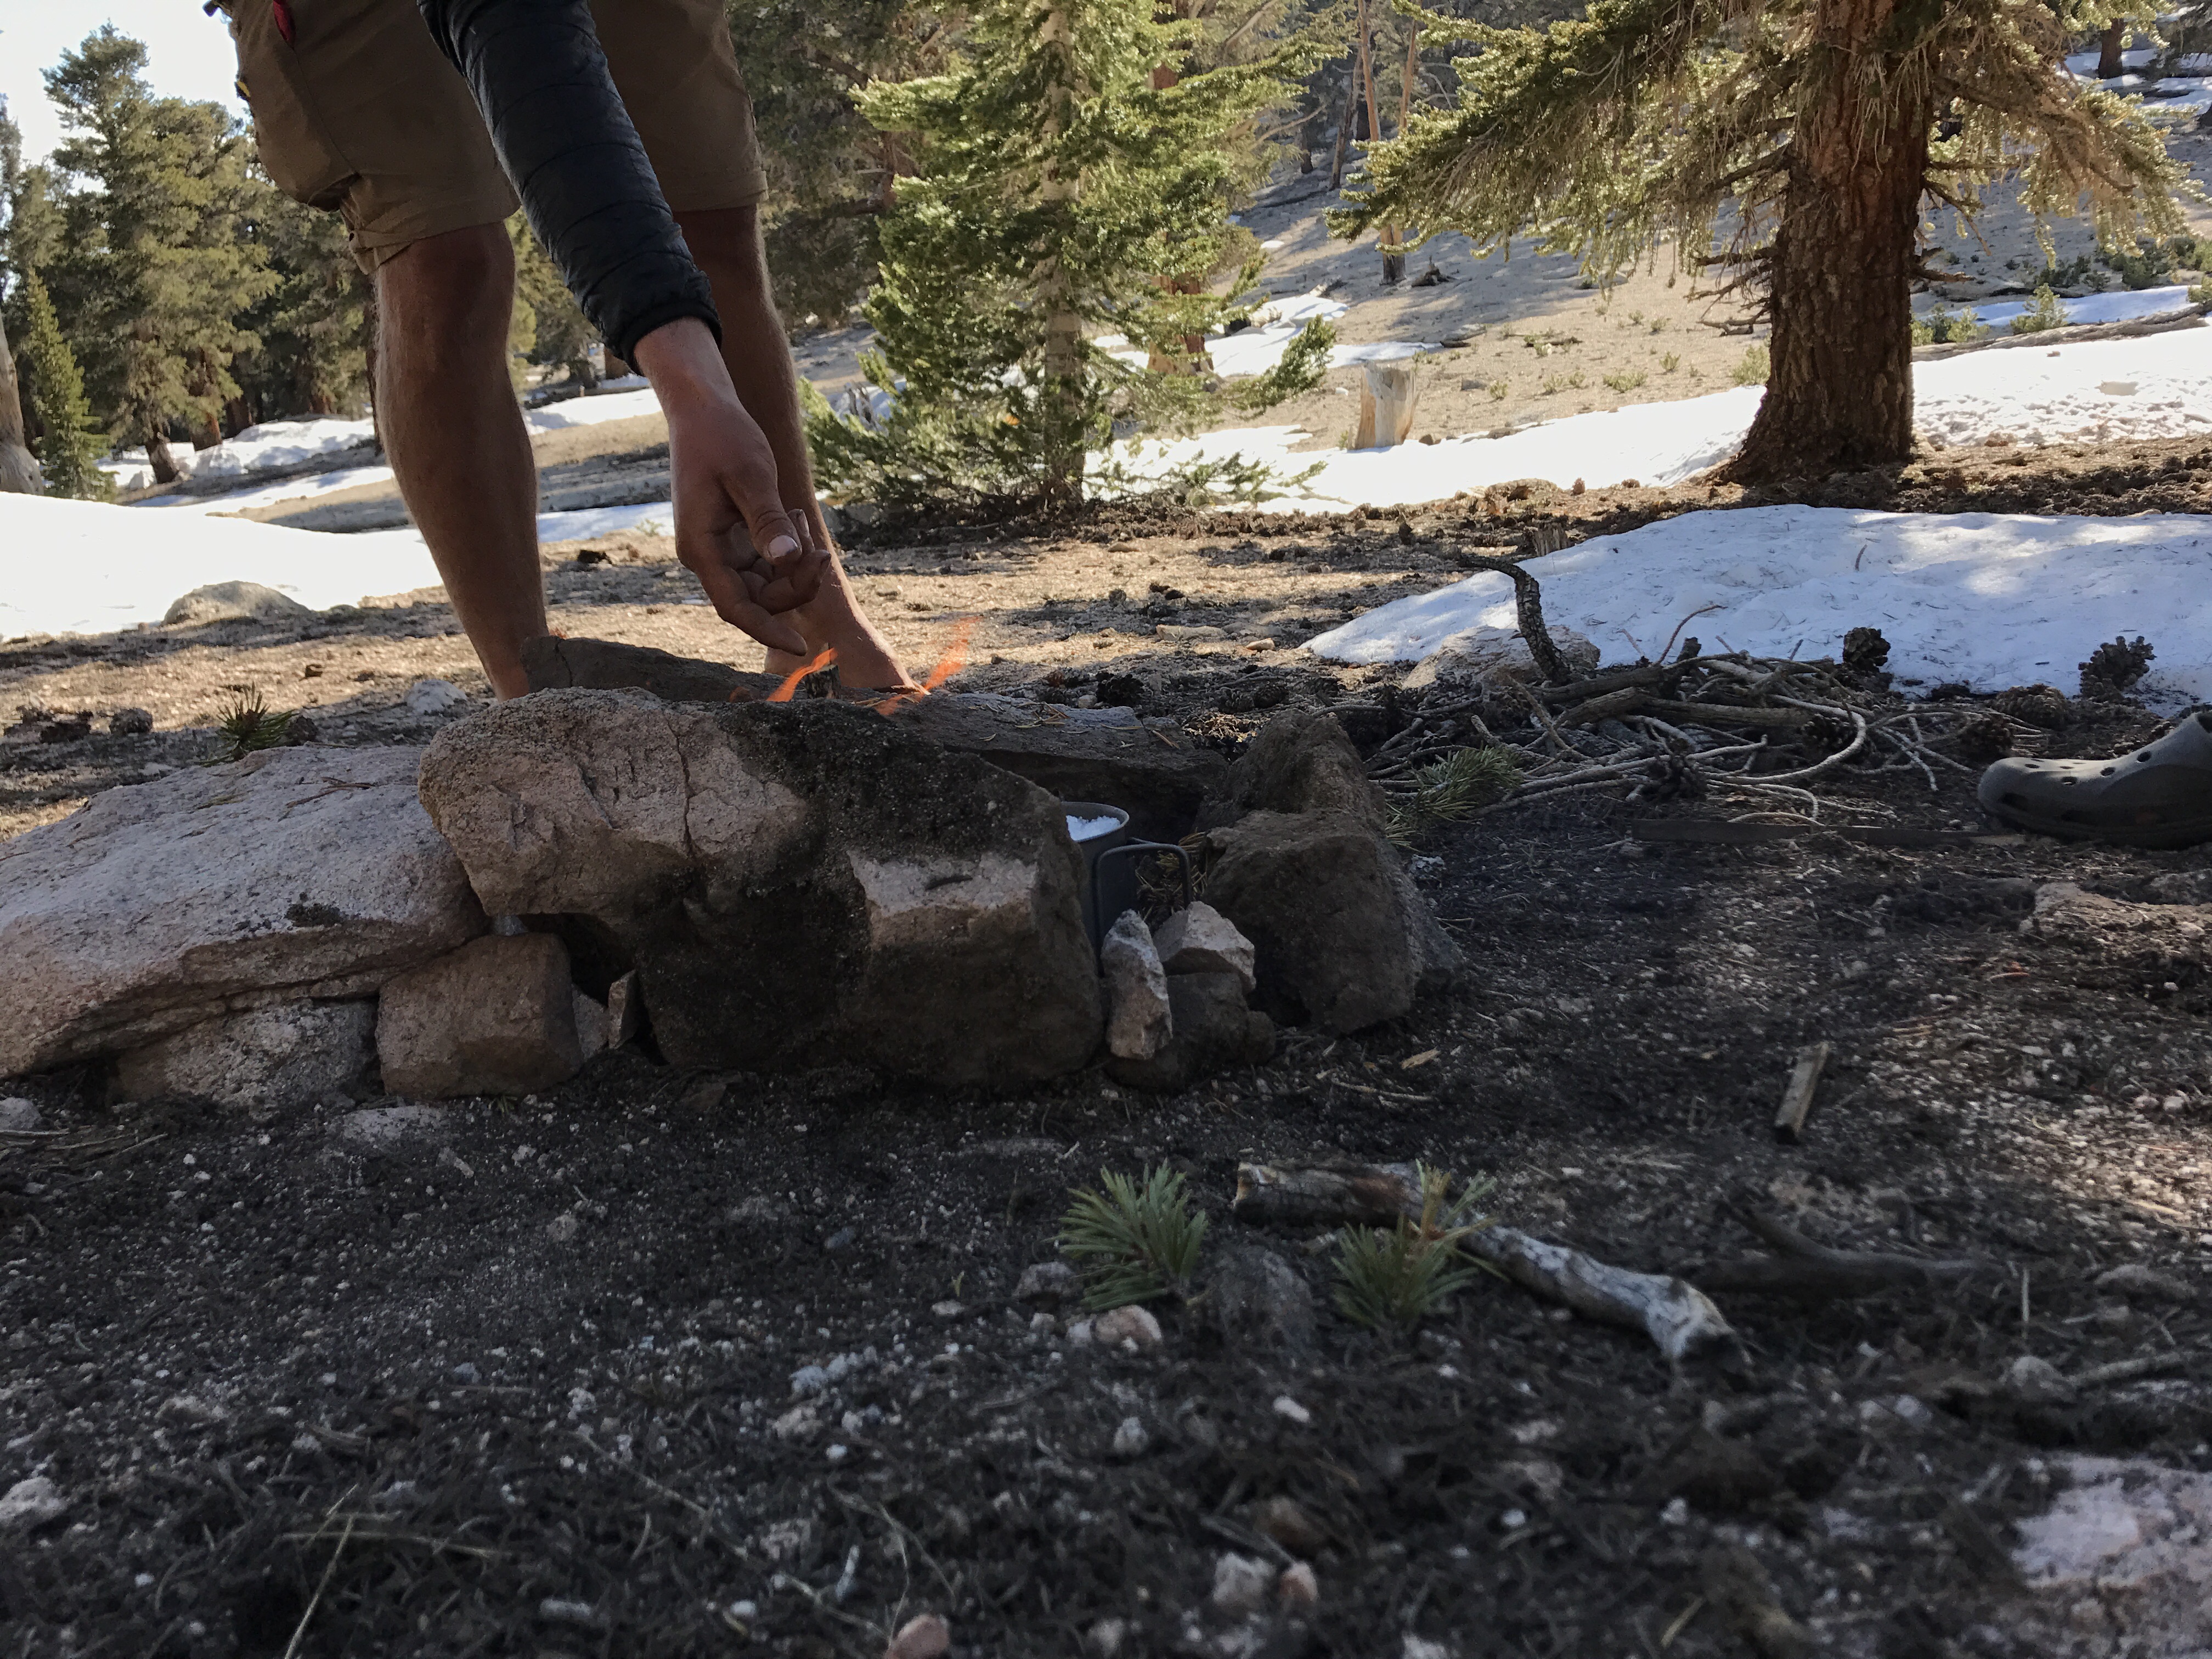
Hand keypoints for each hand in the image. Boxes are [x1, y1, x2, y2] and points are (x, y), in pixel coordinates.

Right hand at [633, 319, 827, 653]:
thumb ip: (766, 521)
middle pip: (757, 598)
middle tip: (820, 550)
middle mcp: (707, 555)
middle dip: (793, 584)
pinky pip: (765, 562)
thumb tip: (786, 560)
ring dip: (793, 564)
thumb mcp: (750, 475)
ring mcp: (719, 548)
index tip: (801, 647)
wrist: (702, 408)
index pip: (736, 607)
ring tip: (799, 517)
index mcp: (702, 548)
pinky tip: (791, 515)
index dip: (768, 630)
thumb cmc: (722, 435)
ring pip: (764, 582)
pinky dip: (786, 549)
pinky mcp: (732, 537)